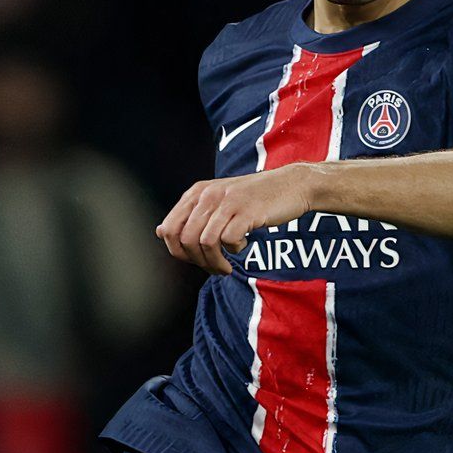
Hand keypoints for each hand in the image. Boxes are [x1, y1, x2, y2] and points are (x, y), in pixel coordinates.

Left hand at [156, 163, 321, 273]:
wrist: (292, 184)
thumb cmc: (254, 198)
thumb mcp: (218, 201)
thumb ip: (191, 216)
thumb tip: (159, 231)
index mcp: (196, 193)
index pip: (169, 229)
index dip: (178, 252)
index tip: (195, 260)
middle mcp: (208, 195)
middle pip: (186, 240)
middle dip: (197, 262)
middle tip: (214, 268)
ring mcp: (227, 202)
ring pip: (205, 243)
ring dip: (215, 262)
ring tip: (227, 267)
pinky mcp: (247, 211)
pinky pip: (228, 239)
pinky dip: (234, 249)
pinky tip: (243, 244)